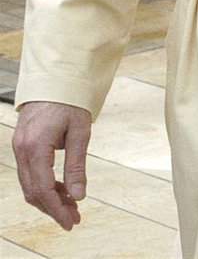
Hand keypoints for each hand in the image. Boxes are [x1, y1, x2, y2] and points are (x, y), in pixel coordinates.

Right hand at [13, 101, 91, 229]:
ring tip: (70, 205)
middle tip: (74, 217)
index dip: (57, 209)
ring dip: (48, 198)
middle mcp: (22, 148)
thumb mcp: (80, 131)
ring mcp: (19, 146)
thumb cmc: (71, 100)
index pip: (43, 189)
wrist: (56, 76)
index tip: (72, 222)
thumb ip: (76, 165)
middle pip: (33, 191)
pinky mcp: (21, 143)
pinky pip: (29, 172)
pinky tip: (61, 188)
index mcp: (36, 146)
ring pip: (29, 184)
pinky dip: (43, 184)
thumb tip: (78, 196)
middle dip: (53, 208)